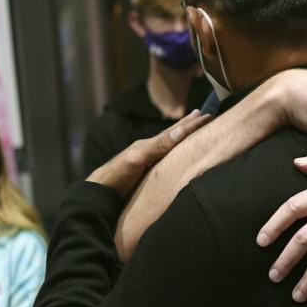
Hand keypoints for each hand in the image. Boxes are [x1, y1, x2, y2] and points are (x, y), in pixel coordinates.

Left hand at [88, 111, 209, 197]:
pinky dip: (174, 151)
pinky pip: (165, 157)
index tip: (207, 116)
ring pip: (169, 145)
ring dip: (181, 136)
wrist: (99, 192)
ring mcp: (146, 161)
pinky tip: (174, 154)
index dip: (191, 125)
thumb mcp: (139, 158)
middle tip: (201, 114)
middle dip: (187, 125)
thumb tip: (181, 130)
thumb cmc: (117, 174)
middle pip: (172, 134)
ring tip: (189, 129)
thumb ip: (159, 145)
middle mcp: (149, 150)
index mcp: (149, 144)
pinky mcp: (145, 173)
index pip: (174, 132)